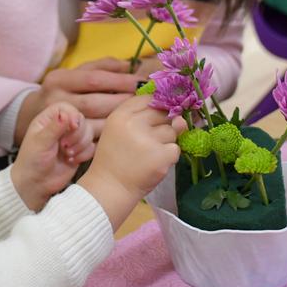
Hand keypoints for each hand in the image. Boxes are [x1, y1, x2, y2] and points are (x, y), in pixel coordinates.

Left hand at [10, 103, 93, 211]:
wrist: (36, 185)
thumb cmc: (31, 162)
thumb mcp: (40, 143)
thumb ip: (54, 128)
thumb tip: (67, 114)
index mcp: (49, 119)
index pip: (67, 108)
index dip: (73, 116)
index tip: (73, 126)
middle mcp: (62, 126)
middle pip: (81, 119)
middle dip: (77, 134)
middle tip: (64, 146)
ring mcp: (72, 138)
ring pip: (89, 132)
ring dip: (81, 145)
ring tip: (67, 155)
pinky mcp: (80, 150)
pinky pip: (92, 147)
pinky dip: (85, 154)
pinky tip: (72, 161)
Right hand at [15, 57, 141, 144]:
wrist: (33, 115)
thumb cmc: (65, 90)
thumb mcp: (77, 73)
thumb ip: (103, 66)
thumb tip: (130, 65)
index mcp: (58, 79)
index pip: (94, 79)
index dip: (120, 81)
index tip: (140, 82)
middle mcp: (55, 101)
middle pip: (95, 103)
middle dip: (122, 102)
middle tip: (143, 101)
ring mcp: (58, 125)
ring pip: (94, 125)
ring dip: (118, 121)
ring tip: (137, 116)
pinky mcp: (64, 143)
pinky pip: (91, 143)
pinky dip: (109, 138)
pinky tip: (123, 133)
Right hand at [77, 95, 179, 229]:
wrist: (110, 188)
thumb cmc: (115, 158)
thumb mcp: (118, 130)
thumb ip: (140, 116)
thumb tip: (176, 113)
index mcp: (120, 115)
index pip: (148, 98)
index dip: (157, 105)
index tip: (158, 115)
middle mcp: (133, 124)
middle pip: (164, 112)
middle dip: (164, 123)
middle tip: (153, 139)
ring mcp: (148, 140)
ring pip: (173, 130)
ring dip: (167, 141)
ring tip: (151, 153)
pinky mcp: (161, 156)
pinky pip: (175, 149)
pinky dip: (169, 157)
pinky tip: (155, 163)